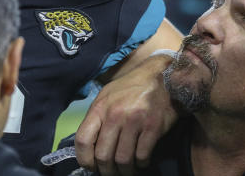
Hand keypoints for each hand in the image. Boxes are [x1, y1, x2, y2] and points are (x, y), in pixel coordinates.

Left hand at [74, 54, 176, 174]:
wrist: (161, 77)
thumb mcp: (107, 97)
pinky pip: (142, 156)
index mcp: (99, 108)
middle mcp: (115, 114)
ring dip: (125, 170)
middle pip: (103, 155)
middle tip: (111, 172)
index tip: (91, 166)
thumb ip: (97, 119)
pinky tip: (142, 161)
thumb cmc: (130, 89)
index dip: (84, 159)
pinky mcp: (153, 127)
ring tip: (127, 170)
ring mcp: (134, 121)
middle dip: (106, 170)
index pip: (83, 140)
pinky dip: (141, 163)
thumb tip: (89, 147)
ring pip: (123, 160)